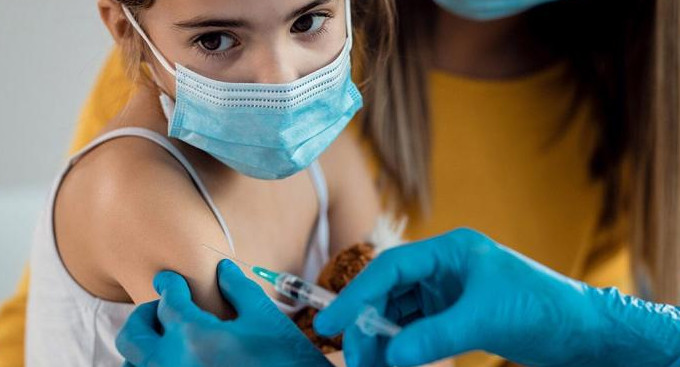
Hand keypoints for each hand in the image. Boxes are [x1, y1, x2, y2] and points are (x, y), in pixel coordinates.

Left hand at [116, 260, 330, 366]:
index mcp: (194, 337)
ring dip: (145, 346)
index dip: (169, 284)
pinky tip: (176, 359)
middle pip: (133, 334)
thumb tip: (222, 268)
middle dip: (144, 314)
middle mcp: (173, 364)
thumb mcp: (264, 318)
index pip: (168, 301)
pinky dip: (153, 365)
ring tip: (166, 338)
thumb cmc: (286, 359)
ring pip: (133, 364)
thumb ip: (238, 289)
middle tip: (162, 307)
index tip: (169, 279)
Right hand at [314, 228, 679, 366]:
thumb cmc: (541, 308)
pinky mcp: (455, 315)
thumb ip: (434, 336)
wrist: (581, 331)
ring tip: (372, 366)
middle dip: (369, 325)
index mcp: (450, 251)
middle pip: (389, 293)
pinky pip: (417, 330)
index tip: (331, 322)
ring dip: (383, 339)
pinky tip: (395, 363)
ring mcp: (448, 292)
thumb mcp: (484, 319)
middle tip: (355, 357)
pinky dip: (403, 346)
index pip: (390, 268)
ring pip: (400, 314)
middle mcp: (444, 268)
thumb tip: (390, 355)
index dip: (357, 294)